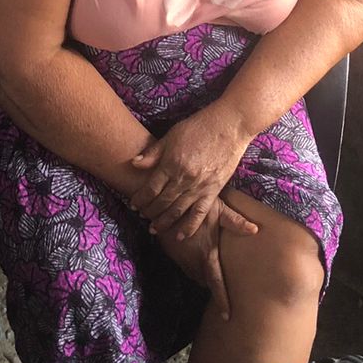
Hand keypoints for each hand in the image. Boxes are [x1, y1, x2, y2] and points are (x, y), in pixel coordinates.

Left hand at [128, 105, 250, 240]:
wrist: (229, 126)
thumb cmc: (199, 127)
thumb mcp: (172, 135)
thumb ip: (153, 153)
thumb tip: (135, 164)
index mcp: (171, 164)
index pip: (150, 188)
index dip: (140, 198)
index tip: (133, 204)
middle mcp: (183, 178)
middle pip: (162, 201)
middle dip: (149, 211)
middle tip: (142, 216)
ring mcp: (199, 186)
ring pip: (177, 210)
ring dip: (164, 222)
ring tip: (154, 228)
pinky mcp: (213, 190)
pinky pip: (199, 213)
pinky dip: (189, 226)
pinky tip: (181, 236)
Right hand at [156, 200, 234, 318]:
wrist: (164, 202)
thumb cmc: (195, 205)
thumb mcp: (218, 210)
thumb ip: (235, 222)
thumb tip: (255, 229)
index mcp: (207, 256)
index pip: (216, 283)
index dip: (222, 300)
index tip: (226, 316)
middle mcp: (193, 262)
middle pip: (204, 281)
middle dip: (211, 282)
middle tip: (219, 279)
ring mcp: (180, 259)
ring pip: (193, 275)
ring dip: (200, 274)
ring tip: (208, 266)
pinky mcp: (171, 254)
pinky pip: (184, 266)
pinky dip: (190, 265)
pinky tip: (194, 253)